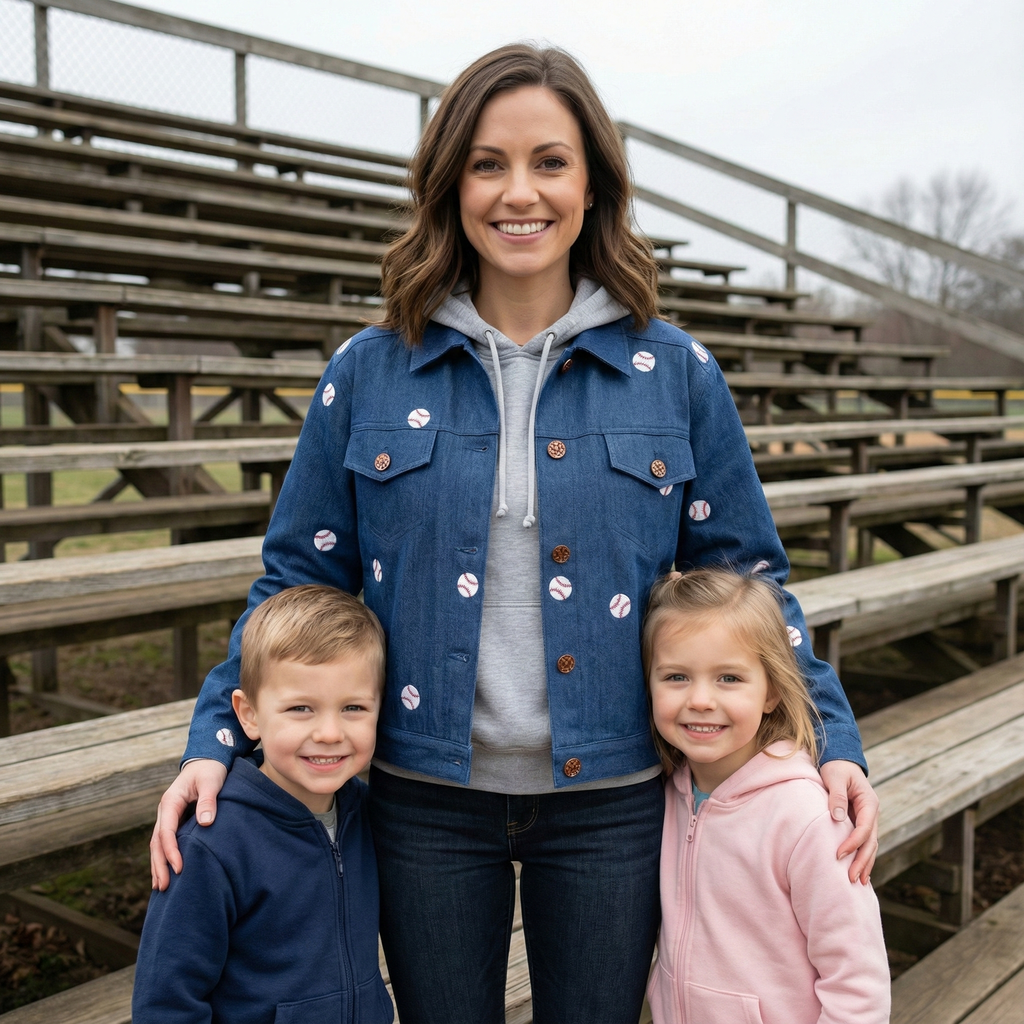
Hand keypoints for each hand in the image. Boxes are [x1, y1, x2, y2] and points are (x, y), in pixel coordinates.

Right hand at [150, 759, 227, 890]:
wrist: (207, 760)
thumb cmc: (210, 770)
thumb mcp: (211, 781)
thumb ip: (208, 801)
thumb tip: (204, 823)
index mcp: (170, 802)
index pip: (166, 831)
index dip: (171, 851)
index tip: (179, 868)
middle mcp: (165, 811)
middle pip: (157, 842)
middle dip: (159, 865)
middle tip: (164, 887)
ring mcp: (168, 817)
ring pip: (158, 845)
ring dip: (158, 865)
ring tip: (160, 887)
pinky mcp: (175, 821)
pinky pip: (166, 842)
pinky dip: (164, 858)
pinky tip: (166, 872)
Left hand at [818, 759, 878, 884]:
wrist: (840, 760)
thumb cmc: (836, 767)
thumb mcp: (835, 776)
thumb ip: (836, 795)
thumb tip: (838, 818)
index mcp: (869, 802)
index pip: (865, 828)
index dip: (853, 843)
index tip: (839, 854)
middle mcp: (872, 813)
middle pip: (871, 842)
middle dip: (862, 860)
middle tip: (851, 878)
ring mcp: (868, 819)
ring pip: (870, 845)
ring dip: (865, 863)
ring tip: (858, 882)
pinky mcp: (860, 823)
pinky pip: (863, 843)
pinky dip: (862, 857)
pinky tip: (859, 872)